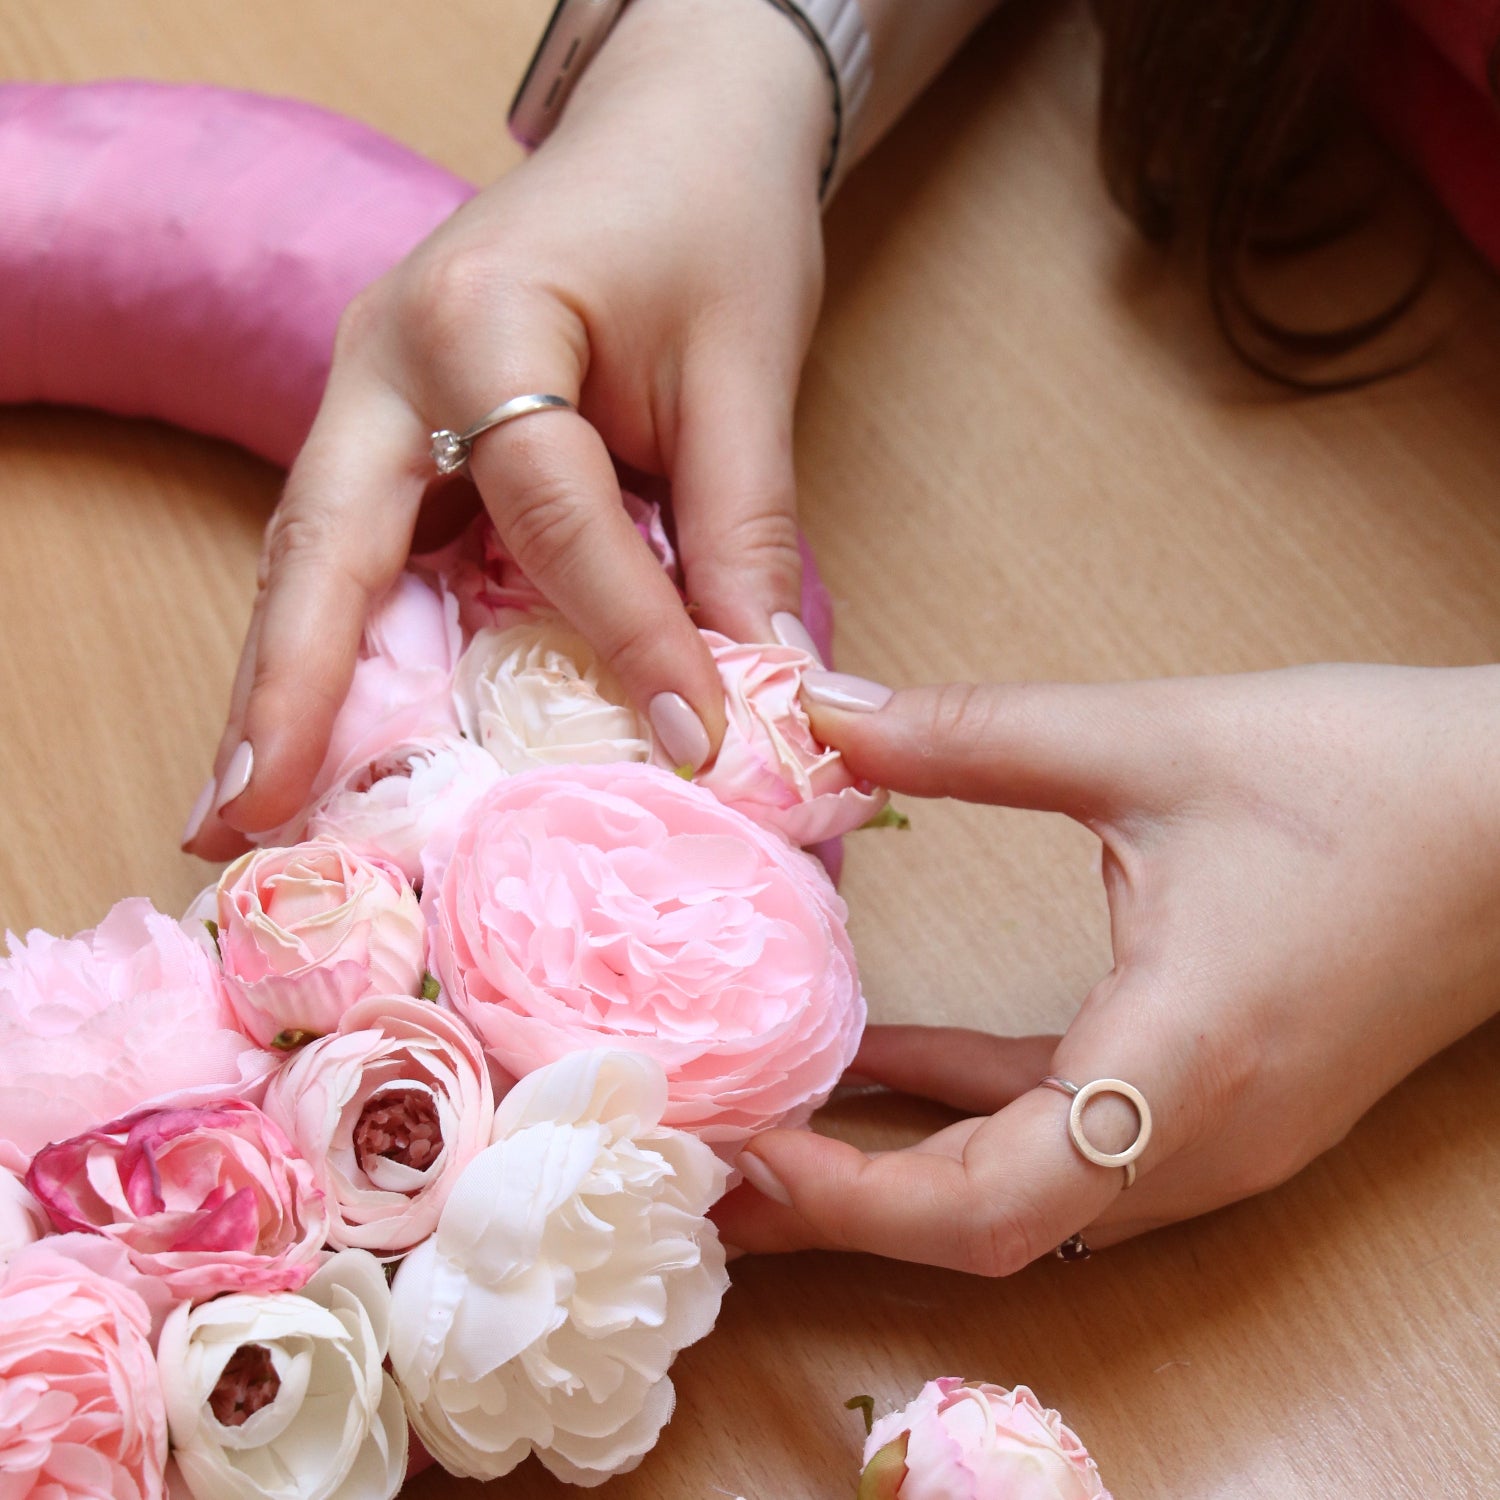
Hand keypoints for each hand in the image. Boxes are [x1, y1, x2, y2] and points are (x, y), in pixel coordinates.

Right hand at [186, 0, 830, 855]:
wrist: (674, 131)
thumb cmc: (711, 224)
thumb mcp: (746, 370)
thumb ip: (743, 534)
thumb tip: (765, 691)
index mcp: (487, 315)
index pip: (546, 507)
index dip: (623, 632)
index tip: (688, 742)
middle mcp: (389, 355)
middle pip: (325, 541)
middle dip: (288, 687)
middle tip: (245, 815)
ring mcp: (370, 389)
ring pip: (312, 553)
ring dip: (283, 679)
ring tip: (246, 803)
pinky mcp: (388, 424)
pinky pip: (350, 546)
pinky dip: (333, 642)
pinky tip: (321, 731)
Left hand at [717, 664, 1499, 1271]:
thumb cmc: (1372, 779)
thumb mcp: (1151, 739)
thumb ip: (968, 735)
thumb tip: (822, 718)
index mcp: (1180, 1064)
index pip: (981, 1203)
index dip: (843, 1196)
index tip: (733, 1147)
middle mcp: (1199, 1138)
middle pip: (984, 1226)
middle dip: (837, 1202)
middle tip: (711, 1165)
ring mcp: (1219, 1133)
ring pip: (1024, 1191)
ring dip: (895, 1162)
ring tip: (771, 1121)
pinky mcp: (1224, 1098)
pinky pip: (1068, 1134)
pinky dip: (967, 1109)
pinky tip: (888, 1056)